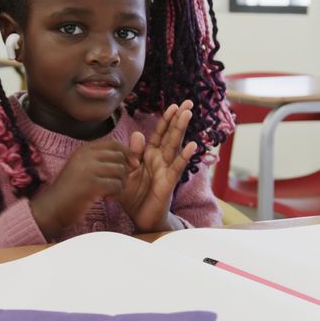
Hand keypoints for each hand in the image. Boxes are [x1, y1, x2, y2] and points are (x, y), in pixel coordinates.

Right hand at [30, 140, 133, 239]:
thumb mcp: (83, 168)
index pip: (114, 144)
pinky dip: (115, 193)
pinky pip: (116, 185)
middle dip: (124, 171)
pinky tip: (106, 198)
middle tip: (116, 184)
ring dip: (120, 184)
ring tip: (110, 192)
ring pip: (120, 171)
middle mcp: (86, 155)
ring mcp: (88, 169)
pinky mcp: (91, 184)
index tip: (132, 166)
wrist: (52, 207)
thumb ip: (102, 160)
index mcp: (84, 149)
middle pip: (120, 157)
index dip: (127, 153)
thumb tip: (133, 158)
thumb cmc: (70, 190)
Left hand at [119, 100, 198, 232]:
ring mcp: (166, 170)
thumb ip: (131, 153)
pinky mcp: (168, 182)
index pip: (159, 133)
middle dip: (178, 118)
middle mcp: (160, 159)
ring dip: (181, 130)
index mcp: (149, 155)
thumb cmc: (133, 195)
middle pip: (170, 135)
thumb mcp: (126, 171)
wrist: (140, 218)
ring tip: (188, 114)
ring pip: (174, 146)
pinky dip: (184, 156)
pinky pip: (177, 167)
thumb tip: (137, 134)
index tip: (173, 105)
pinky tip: (192, 145)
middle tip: (187, 102)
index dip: (166, 119)